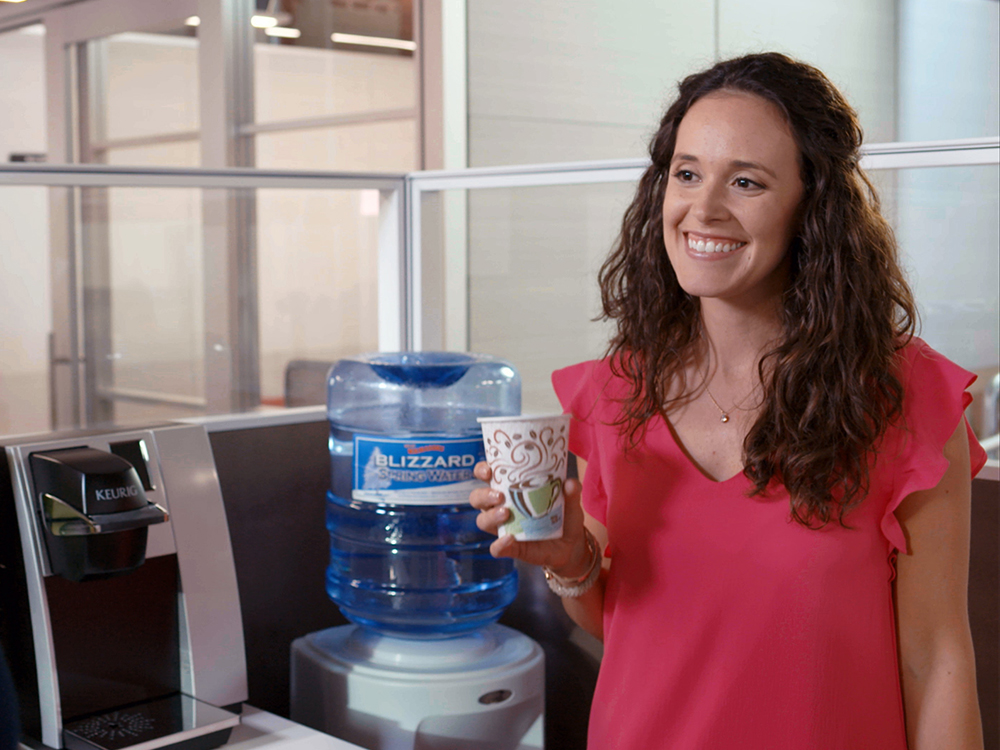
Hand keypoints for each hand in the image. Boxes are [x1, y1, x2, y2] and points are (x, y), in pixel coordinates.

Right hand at [469, 461, 591, 577]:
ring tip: (506, 513)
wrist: (571, 546)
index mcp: (511, 489)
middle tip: (499, 495)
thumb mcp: (570, 502)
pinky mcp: (510, 547)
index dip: (482, 470)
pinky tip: (509, 539)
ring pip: (483, 521)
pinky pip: (496, 548)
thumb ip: (571, 492)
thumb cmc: (564, 516)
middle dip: (483, 495)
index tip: (489, 470)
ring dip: (491, 516)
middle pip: (477, 498)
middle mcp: (501, 506)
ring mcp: (504, 528)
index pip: (487, 476)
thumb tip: (570, 483)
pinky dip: (499, 545)